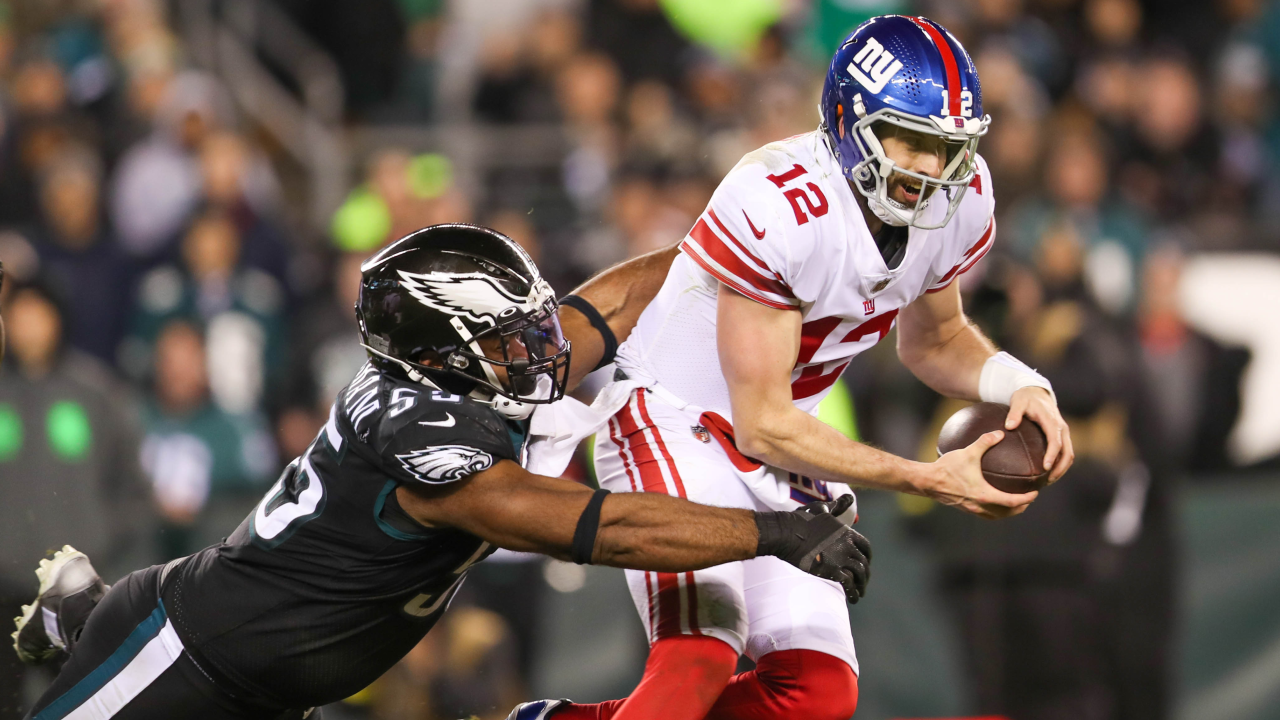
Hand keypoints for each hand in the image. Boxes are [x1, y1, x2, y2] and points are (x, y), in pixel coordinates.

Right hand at [755, 495, 872, 602]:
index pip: (865, 547)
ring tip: (859, 593)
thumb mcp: (823, 509)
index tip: (865, 563)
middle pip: (864, 562)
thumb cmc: (802, 520)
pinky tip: (854, 599)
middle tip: (862, 582)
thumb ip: (837, 506)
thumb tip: (849, 497)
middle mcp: (848, 545)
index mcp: (847, 532)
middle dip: (865, 574)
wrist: (787, 532)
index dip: (867, 557)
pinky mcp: (833, 570)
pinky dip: (854, 593)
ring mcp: (841, 558)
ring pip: (860, 574)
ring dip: (862, 585)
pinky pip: (849, 584)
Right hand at [928, 430, 1037, 518]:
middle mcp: (980, 506)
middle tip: (1029, 498)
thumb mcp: (968, 452)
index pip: (1012, 501)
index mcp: (985, 495)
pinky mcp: (965, 508)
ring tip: (1015, 503)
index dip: (1027, 498)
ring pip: (996, 516)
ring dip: (1008, 511)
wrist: (927, 481)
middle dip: (1021, 507)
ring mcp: (972, 509)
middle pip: (1007, 513)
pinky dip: (995, 510)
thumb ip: (985, 442)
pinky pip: (985, 513)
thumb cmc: (947, 468)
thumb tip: (1000, 433)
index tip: (1036, 492)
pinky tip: (993, 499)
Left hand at [1006, 386, 1073, 483]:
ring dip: (1062, 469)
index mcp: (1052, 421)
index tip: (1045, 468)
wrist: (1037, 392)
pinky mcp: (1061, 436)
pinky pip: (1065, 452)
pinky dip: (1059, 464)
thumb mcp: (1018, 402)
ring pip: (1069, 455)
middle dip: (1060, 468)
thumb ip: (1014, 413)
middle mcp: (1062, 428)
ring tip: (1048, 481)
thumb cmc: (1025, 398)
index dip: (1052, 455)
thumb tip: (1008, 426)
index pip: (1056, 442)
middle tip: (1047, 481)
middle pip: (1068, 452)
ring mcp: (1063, 433)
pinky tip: (1047, 473)